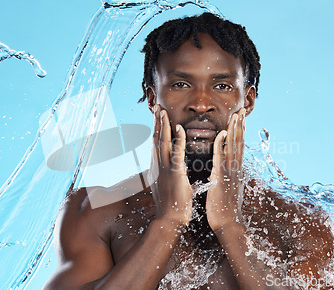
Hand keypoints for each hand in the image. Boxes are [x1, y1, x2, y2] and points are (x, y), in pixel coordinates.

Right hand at [150, 105, 192, 226]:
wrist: (170, 219)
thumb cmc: (171, 205)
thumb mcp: (166, 186)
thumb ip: (166, 174)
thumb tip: (166, 169)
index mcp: (158, 167)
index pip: (156, 143)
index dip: (156, 128)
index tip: (157, 116)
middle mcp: (158, 165)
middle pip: (155, 138)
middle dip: (156, 122)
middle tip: (156, 106)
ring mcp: (165, 169)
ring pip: (162, 142)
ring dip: (162, 125)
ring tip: (162, 110)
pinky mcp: (174, 173)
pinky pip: (176, 153)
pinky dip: (177, 139)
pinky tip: (178, 127)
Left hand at [206, 108, 245, 230]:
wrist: (228, 223)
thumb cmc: (225, 208)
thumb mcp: (228, 189)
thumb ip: (228, 178)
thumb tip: (227, 172)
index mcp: (236, 171)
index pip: (239, 147)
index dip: (240, 133)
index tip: (241, 120)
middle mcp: (236, 169)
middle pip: (239, 143)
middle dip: (240, 126)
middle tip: (242, 111)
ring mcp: (230, 173)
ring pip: (233, 147)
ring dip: (235, 130)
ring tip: (236, 115)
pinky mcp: (221, 177)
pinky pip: (221, 158)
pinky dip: (221, 145)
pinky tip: (222, 133)